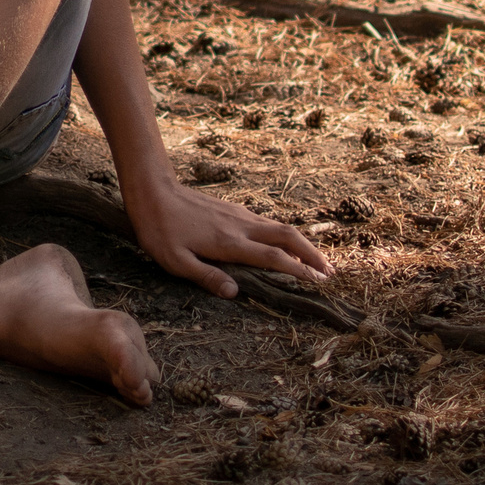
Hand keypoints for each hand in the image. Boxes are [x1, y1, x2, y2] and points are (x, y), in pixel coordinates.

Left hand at [126, 178, 333, 298]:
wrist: (153, 191)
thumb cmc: (160, 230)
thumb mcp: (176, 261)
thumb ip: (206, 277)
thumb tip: (235, 293)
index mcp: (230, 242)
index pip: (274, 257)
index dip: (299, 269)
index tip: (319, 281)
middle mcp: (241, 226)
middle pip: (289, 236)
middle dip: (313, 254)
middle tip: (330, 272)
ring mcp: (240, 215)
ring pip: (281, 226)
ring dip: (303, 244)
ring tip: (316, 262)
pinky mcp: (234, 210)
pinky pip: (268, 222)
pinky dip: (286, 235)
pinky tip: (286, 245)